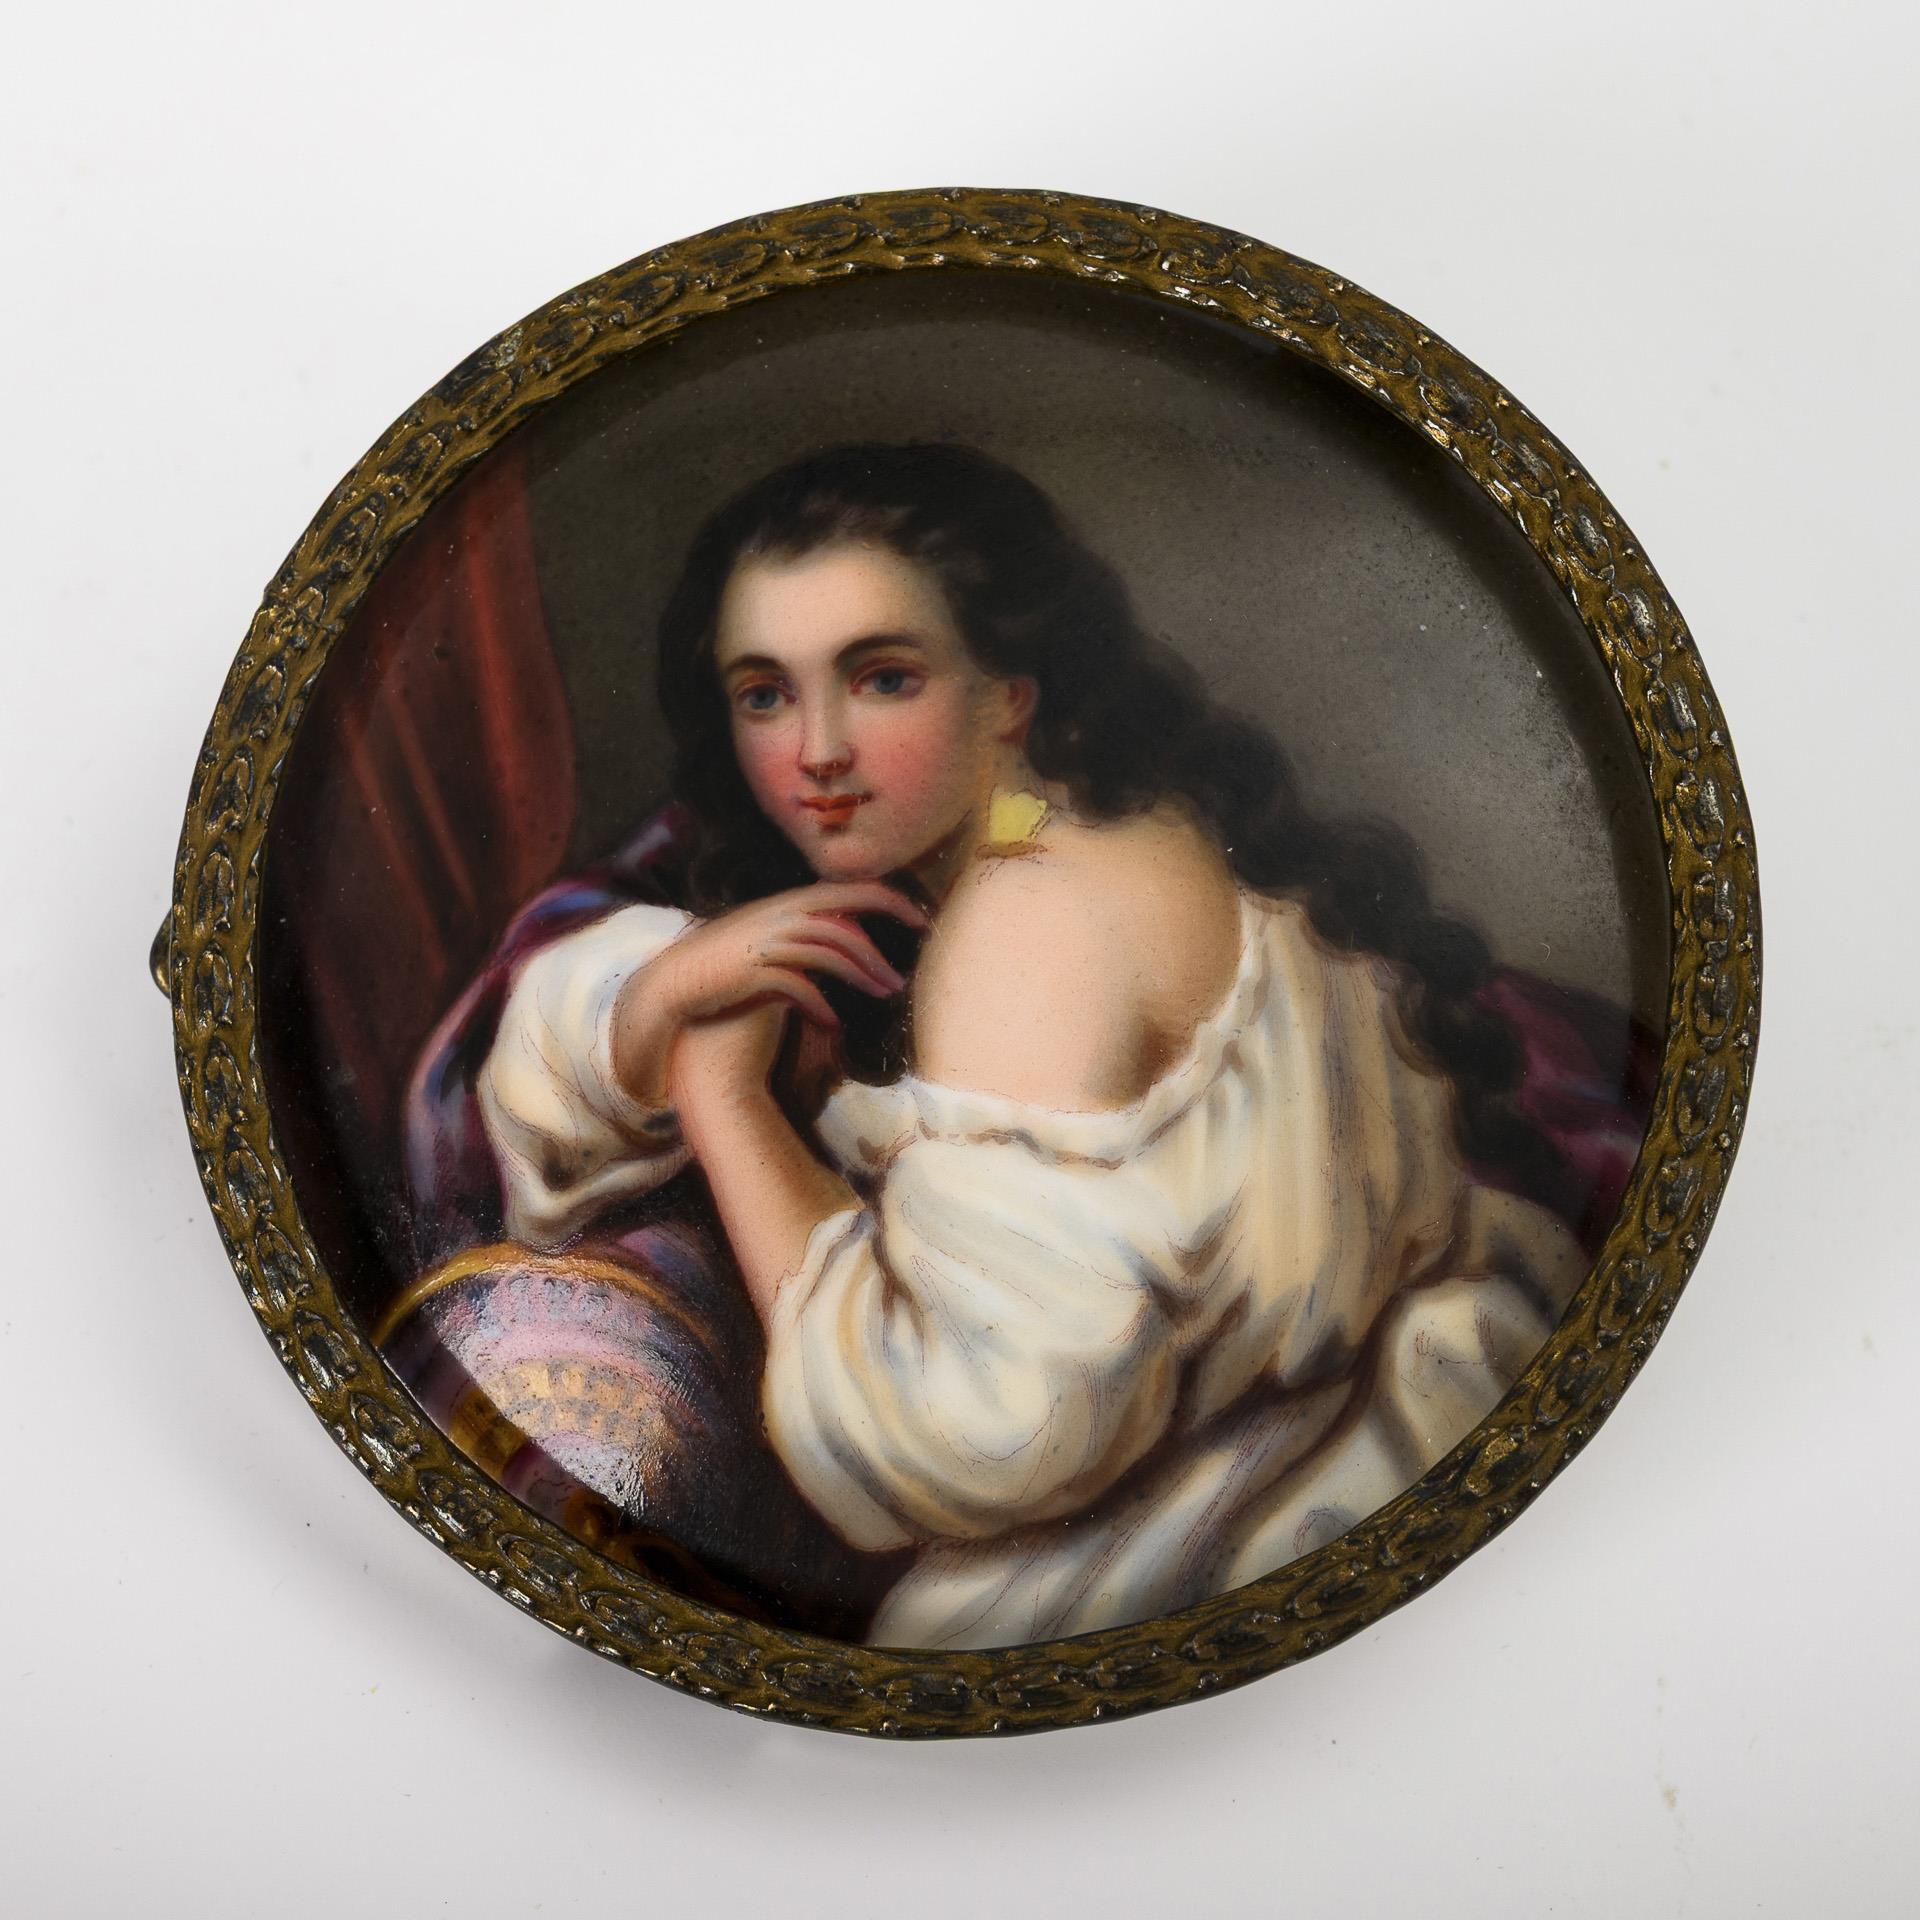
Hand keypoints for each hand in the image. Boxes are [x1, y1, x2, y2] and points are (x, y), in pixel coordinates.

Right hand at [611, 880, 927, 1108]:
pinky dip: (820, 1006)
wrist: (675, 977)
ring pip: (830, 957)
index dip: (892, 901)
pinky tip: (833, 1023)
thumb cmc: (728, 956)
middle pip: (846, 929)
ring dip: (861, 979)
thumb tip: (847, 929)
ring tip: (882, 998)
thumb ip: (807, 925)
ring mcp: (768, 944)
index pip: (852, 890)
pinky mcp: (754, 973)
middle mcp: (782, 916)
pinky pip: (799, 988)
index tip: (921, 918)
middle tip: (901, 982)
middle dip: (879, 955)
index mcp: (790, 900)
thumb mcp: (769, 929)